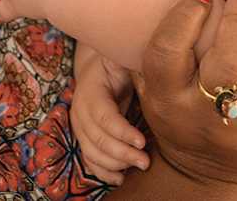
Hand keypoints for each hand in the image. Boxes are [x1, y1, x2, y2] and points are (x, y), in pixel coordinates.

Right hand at [71, 45, 148, 185]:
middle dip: (122, 153)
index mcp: (90, 88)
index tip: (142, 142)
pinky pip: (89, 159)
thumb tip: (156, 69)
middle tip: (145, 161)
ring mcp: (79, 125)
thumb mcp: (124, 60)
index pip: (103, 116)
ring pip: (92, 152)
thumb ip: (135, 66)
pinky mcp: (83, 137)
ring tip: (139, 166)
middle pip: (97, 138)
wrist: (100, 68)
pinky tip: (121, 178)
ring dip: (115, 165)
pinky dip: (103, 172)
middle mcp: (80, 109)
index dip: (122, 131)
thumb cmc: (118, 63)